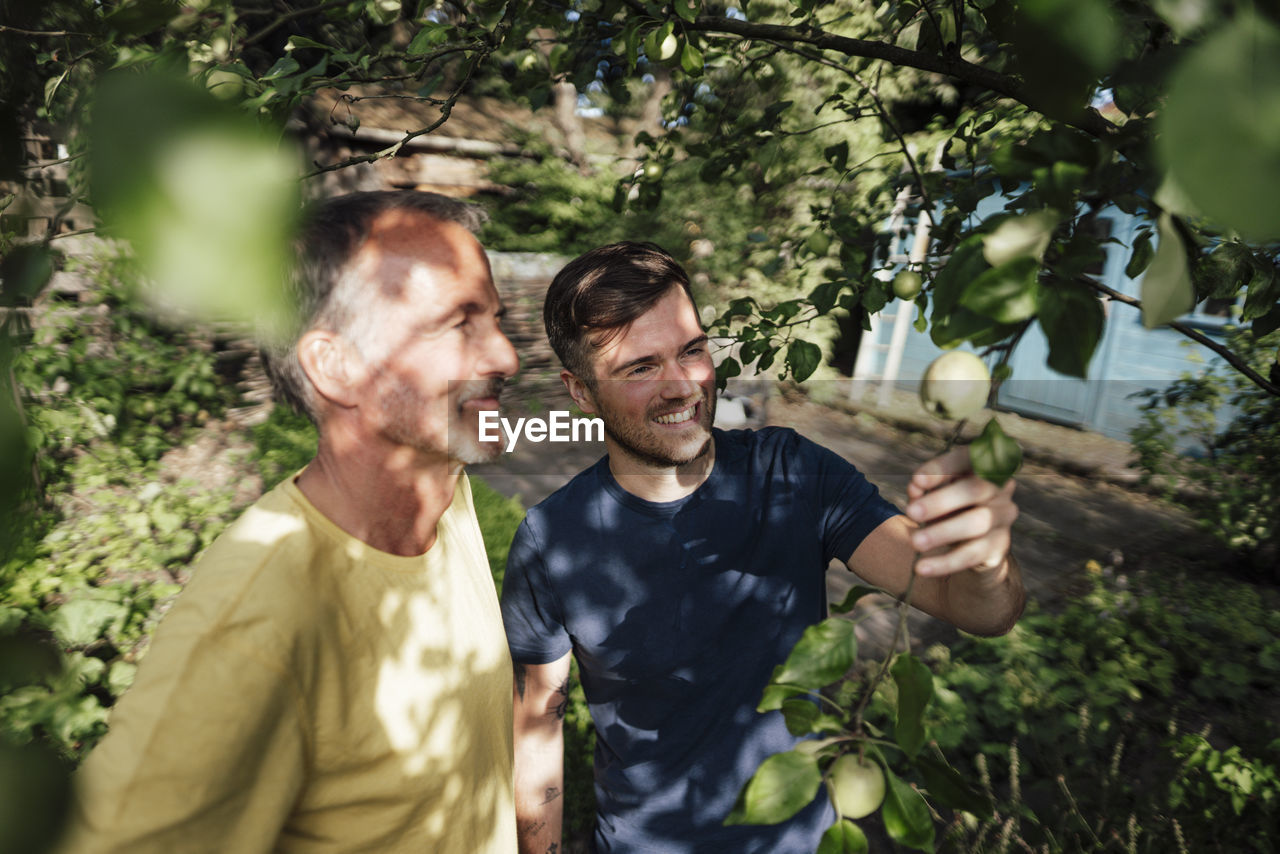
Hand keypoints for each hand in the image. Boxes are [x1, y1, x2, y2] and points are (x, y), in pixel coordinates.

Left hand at [904, 445, 1017, 577]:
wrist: (972, 544)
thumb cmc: (948, 507)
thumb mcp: (933, 494)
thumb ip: (923, 489)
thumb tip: (916, 488)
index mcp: (982, 466)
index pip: (966, 459)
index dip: (941, 468)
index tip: (916, 481)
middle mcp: (1000, 489)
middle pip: (975, 490)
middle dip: (941, 501)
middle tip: (911, 512)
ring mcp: (1003, 517)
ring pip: (977, 523)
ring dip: (942, 532)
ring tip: (915, 542)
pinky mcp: (1000, 545)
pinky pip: (972, 554)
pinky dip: (945, 562)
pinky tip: (923, 568)